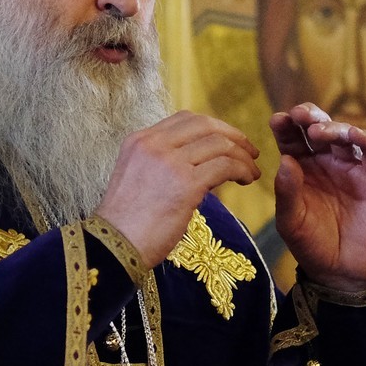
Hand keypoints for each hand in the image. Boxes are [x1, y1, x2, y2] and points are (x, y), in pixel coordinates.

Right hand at [95, 111, 260, 265]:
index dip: (214, 127)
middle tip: (249, 151)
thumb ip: (161, 163)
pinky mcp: (186, 184)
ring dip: (242, 156)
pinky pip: (225, 165)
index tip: (229, 141)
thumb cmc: (127, 223)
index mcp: (140, 140)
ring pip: (219, 144)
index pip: (185, 119)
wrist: (114, 246)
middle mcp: (154, 145)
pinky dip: (242, 169)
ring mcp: (170, 162)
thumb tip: (197, 163)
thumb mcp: (137, 178)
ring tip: (251, 172)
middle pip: (205, 125)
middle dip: (233, 135)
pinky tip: (245, 180)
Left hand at [270, 103, 365, 290]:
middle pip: (318, 127)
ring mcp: (350, 167)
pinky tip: (351, 134)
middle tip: (299, 115)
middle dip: (308, 116)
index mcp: (300, 168)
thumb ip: (286, 193)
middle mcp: (325, 162)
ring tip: (319, 131)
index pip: (292, 138)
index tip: (277, 120)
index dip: (285, 125)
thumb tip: (285, 160)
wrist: (341, 272)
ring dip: (333, 126)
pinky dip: (365, 138)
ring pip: (344, 134)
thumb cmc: (311, 245)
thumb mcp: (290, 221)